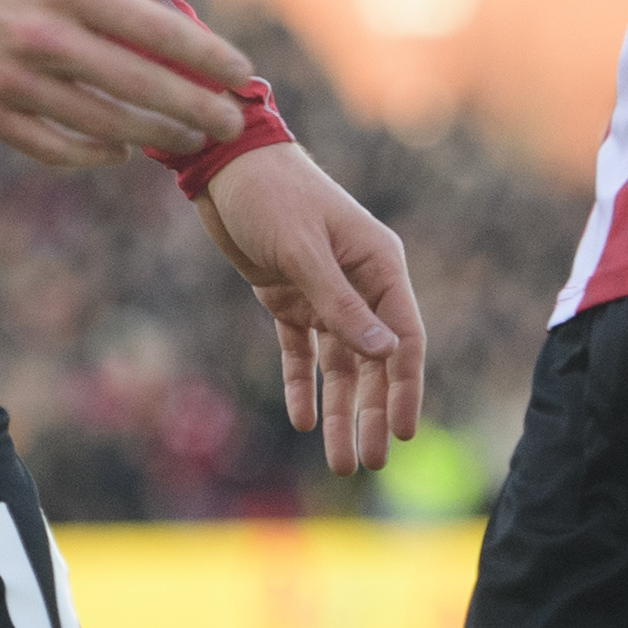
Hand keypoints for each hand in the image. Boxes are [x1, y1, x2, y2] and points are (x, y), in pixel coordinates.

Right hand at [0, 0, 251, 168]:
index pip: (158, 29)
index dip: (208, 56)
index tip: (241, 72)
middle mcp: (45, 36)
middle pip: (142, 84)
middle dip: (197, 107)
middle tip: (230, 121)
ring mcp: (13, 80)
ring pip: (104, 122)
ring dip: (154, 133)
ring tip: (186, 136)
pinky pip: (54, 147)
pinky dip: (93, 153)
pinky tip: (119, 148)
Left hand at [198, 143, 426, 475]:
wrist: (223, 164)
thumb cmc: (272, 194)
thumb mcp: (303, 250)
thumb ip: (340, 304)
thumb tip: (387, 355)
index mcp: (378, 265)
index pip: (404, 336)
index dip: (404, 387)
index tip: (400, 432)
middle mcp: (358, 282)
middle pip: (372, 360)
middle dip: (370, 412)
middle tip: (367, 463)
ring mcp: (322, 291)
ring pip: (338, 363)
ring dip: (339, 409)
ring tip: (338, 460)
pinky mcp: (287, 295)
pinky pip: (299, 349)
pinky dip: (300, 383)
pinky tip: (302, 420)